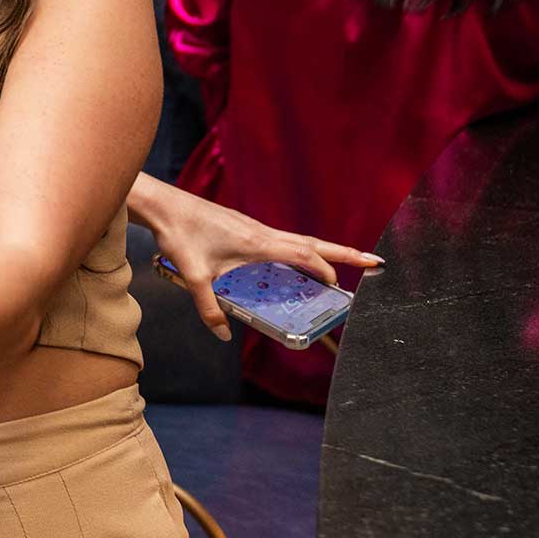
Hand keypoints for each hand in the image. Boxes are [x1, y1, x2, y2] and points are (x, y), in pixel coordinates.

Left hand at [143, 185, 379, 339]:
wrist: (163, 205)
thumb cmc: (180, 234)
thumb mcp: (194, 277)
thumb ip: (209, 308)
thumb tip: (222, 333)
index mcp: (257, 243)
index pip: (304, 255)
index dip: (325, 269)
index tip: (339, 287)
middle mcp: (262, 232)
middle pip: (313, 243)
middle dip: (346, 253)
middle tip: (375, 262)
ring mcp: (254, 228)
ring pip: (299, 240)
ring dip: (325, 250)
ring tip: (347, 262)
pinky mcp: (244, 228)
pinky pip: (282, 241)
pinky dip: (300, 250)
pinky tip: (297, 263)